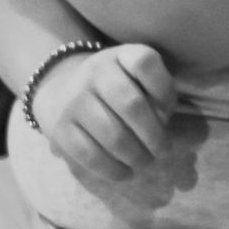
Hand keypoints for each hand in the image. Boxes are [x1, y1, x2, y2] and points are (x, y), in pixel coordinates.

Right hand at [31, 42, 177, 181]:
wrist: (59, 85)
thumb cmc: (114, 83)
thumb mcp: (135, 73)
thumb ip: (156, 90)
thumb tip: (164, 125)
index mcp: (120, 55)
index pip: (145, 63)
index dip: (164, 89)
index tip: (169, 111)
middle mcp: (95, 73)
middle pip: (132, 105)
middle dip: (154, 135)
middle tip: (162, 150)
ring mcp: (75, 100)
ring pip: (113, 135)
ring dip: (136, 155)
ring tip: (146, 163)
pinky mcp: (60, 128)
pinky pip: (89, 154)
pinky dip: (112, 169)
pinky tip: (124, 174)